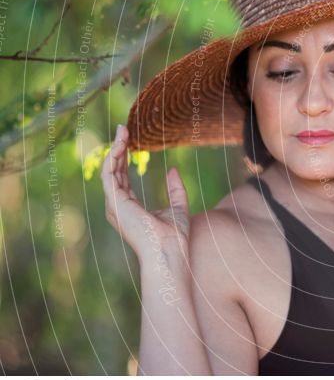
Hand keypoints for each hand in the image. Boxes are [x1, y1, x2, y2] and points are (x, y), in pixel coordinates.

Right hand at [101, 124, 189, 261]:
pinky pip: (109, 176)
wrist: (170, 252)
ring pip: (109, 171)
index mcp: (129, 207)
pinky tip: (120, 145)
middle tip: (123, 128)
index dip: (124, 157)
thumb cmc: (175, 237)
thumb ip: (175, 189)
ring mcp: (116, 206)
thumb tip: (173, 170)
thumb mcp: (179, 207)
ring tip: (122, 131)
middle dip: (117, 148)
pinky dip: (113, 159)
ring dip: (114, 150)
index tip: (129, 138)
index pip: (122, 177)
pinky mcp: (116, 204)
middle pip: (113, 171)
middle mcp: (119, 206)